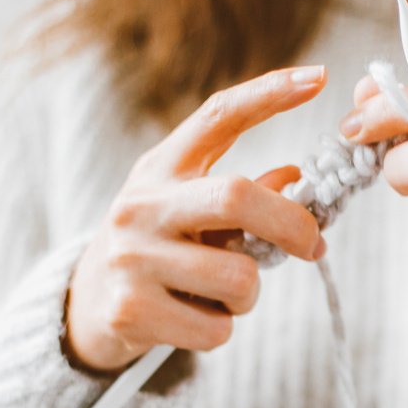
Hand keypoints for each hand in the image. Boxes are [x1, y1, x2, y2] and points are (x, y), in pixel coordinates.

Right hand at [66, 66, 329, 372]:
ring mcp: (131, 256)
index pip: (218, 116)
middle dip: (292, 225)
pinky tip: (193, 320)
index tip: (318, 79)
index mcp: (161, 168)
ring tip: (221, 296)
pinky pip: (217, 328)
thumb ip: (240, 197)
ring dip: (249, 295)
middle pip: (238, 197)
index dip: (269, 94)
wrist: (88, 308)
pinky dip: (221, 329)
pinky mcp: (130, 309)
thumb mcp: (190, 213)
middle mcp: (141, 204)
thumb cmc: (158, 252)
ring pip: (239, 278)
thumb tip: (294, 177)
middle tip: (314, 246)